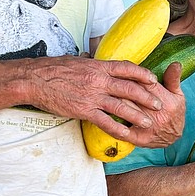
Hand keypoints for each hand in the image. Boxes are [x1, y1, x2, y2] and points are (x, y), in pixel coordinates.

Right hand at [28, 56, 183, 145]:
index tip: (153, 79)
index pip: (126, 68)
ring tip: (149, 123)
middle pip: (130, 88)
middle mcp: (99, 80)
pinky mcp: (84, 110)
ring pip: (121, 106)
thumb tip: (95, 60)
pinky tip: (127, 135)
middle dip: (147, 97)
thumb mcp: (76, 61)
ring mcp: (92, 96)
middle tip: (160, 104)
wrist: (35, 80)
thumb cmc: (53, 69)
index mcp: (98, 66)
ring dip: (138, 116)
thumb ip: (90, 64)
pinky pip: (105, 121)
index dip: (142, 73)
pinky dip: (118, 129)